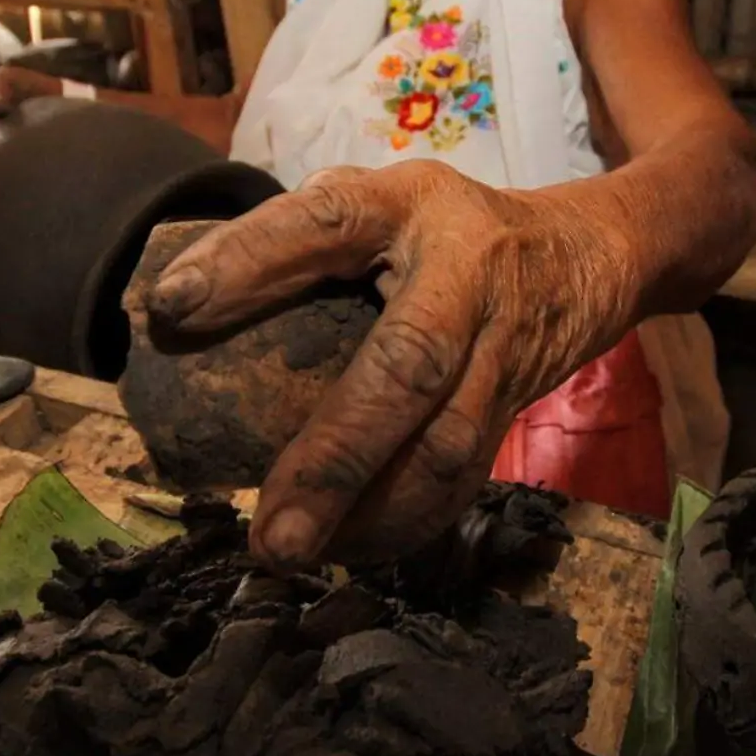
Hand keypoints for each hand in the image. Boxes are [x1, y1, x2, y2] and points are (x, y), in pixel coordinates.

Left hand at [146, 159, 644, 567]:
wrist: (586, 255)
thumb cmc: (444, 229)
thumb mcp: (379, 203)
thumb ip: (298, 241)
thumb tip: (172, 306)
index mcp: (406, 206)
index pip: (322, 221)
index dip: (247, 259)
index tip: (168, 307)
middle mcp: (462, 274)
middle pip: (407, 367)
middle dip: (337, 456)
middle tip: (271, 531)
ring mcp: (500, 346)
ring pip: (447, 446)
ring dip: (374, 513)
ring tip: (300, 553)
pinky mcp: (515, 405)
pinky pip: (463, 478)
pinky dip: (408, 523)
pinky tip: (353, 550)